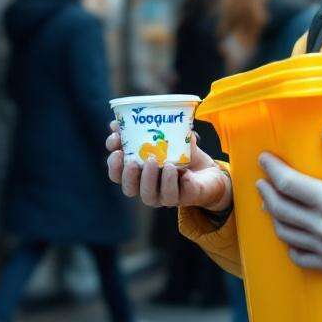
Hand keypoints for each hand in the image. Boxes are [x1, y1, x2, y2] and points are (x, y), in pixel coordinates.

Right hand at [106, 121, 231, 211]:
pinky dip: (172, 182)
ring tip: (154, 161)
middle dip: (127, 175)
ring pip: (149, 197)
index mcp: (139, 174)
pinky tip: (174, 169)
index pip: (118, 175)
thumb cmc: (180, 154)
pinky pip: (174, 195)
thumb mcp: (163, 137)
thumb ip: (142, 129)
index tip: (116, 149)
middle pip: (129, 189)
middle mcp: (148, 187)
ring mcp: (165, 195)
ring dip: (148, 179)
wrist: (208, 170)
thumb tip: (117, 123)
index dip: (114, 164)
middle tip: (131, 160)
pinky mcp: (184, 197)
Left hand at [257, 127, 321, 280]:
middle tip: (263, 180)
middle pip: (280, 208)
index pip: (289, 184)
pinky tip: (290, 233)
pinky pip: (299, 256)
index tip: (264, 159)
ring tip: (271, 202)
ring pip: (285, 232)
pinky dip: (289, 243)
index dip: (272, 169)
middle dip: (266, 191)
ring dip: (273, 215)